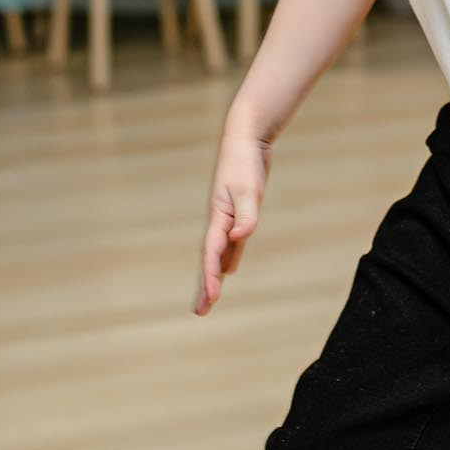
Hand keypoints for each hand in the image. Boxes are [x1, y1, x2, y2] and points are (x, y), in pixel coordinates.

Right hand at [194, 128, 271, 316]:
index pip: (212, 253)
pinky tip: (231, 267)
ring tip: (210, 297)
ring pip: (221, 252)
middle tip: (200, 312)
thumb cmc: (245, 161)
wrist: (246, 137)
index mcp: (220, 216)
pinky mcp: (240, 210)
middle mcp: (221, 219)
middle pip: (211, 258)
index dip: (210, 276)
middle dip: (206, 284)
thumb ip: (247, 214)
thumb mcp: (249, 188)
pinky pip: (232, 241)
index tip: (211, 299)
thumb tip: (240, 237)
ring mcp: (229, 215)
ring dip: (216, 273)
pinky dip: (230, 256)